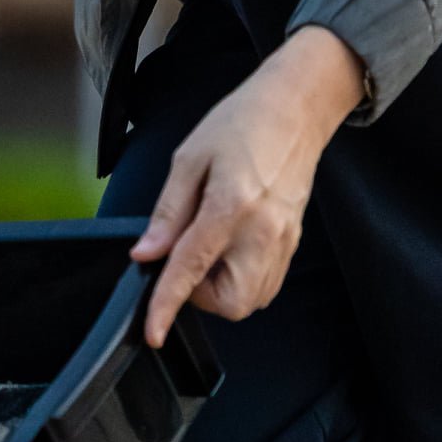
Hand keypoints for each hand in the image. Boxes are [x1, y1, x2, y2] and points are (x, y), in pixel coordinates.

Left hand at [130, 25, 364, 347]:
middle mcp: (262, 231)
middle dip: (201, 294)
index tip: (153, 332)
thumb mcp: (190, 158)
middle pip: (230, 303)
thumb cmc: (242, 122)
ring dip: (222, 287)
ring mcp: (283, 240)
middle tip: (188, 256)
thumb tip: (147, 252)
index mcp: (231, 206)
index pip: (191, 270)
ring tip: (212, 244)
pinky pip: (267, 284)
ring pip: (251, 300)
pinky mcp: (294, 241)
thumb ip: (168, 212)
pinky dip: (244, 278)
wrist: (294, 109)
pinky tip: (232, 244)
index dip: (167, 305)